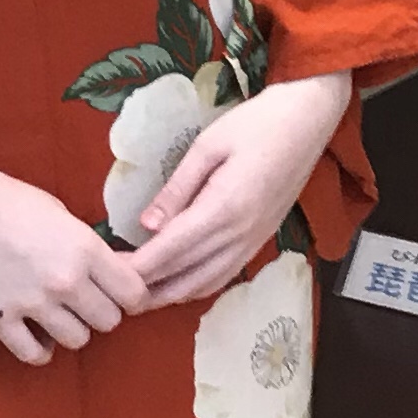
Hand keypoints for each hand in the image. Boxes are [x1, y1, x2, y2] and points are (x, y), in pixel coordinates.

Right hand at [0, 166, 150, 365]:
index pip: (134, 294)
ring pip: (78, 340)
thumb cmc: (9, 200)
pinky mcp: (0, 318)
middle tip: (83, 301)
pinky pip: (34, 354)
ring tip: (56, 314)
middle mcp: (66, 281)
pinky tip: (35, 334)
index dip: (130, 296)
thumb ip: (90, 250)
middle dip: (100, 312)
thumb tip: (113, 274)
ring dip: (71, 329)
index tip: (118, 293)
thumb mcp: (64, 216)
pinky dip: (40, 349)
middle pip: (109, 321)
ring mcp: (33, 303)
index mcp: (86, 249)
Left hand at [128, 73, 349, 307]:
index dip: (138, 268)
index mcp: (224, 208)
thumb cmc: (257, 123)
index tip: (109, 275)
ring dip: (170, 295)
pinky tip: (176, 285)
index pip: (171, 251)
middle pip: (186, 277)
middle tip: (114, 293)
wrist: (308, 120)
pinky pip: (224, 276)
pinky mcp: (261, 241)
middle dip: (147, 290)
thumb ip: (177, 189)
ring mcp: (254, 242)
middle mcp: (240, 235)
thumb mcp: (208, 146)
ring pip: (205, 284)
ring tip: (138, 297)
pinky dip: (196, 287)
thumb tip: (146, 226)